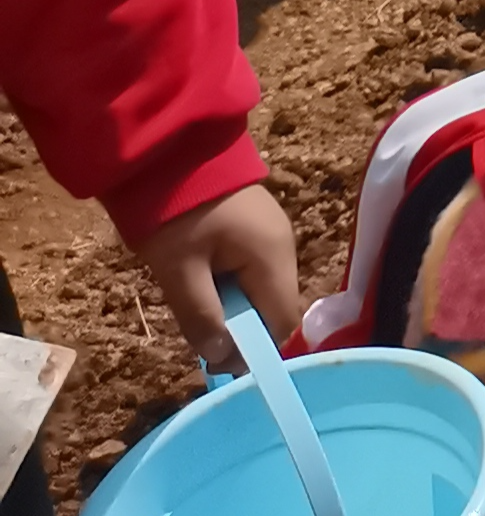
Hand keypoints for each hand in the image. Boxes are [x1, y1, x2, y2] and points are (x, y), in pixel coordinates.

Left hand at [137, 185, 301, 371]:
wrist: (169, 151)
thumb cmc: (176, 211)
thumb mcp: (179, 269)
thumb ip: (201, 315)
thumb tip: (218, 356)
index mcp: (273, 257)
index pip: (281, 321)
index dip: (255, 350)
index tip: (217, 364)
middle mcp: (283, 248)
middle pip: (274, 307)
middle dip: (242, 332)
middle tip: (200, 342)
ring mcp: (272, 235)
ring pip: (262, 290)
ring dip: (234, 310)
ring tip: (196, 312)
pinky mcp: (255, 228)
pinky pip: (253, 272)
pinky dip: (232, 288)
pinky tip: (202, 285)